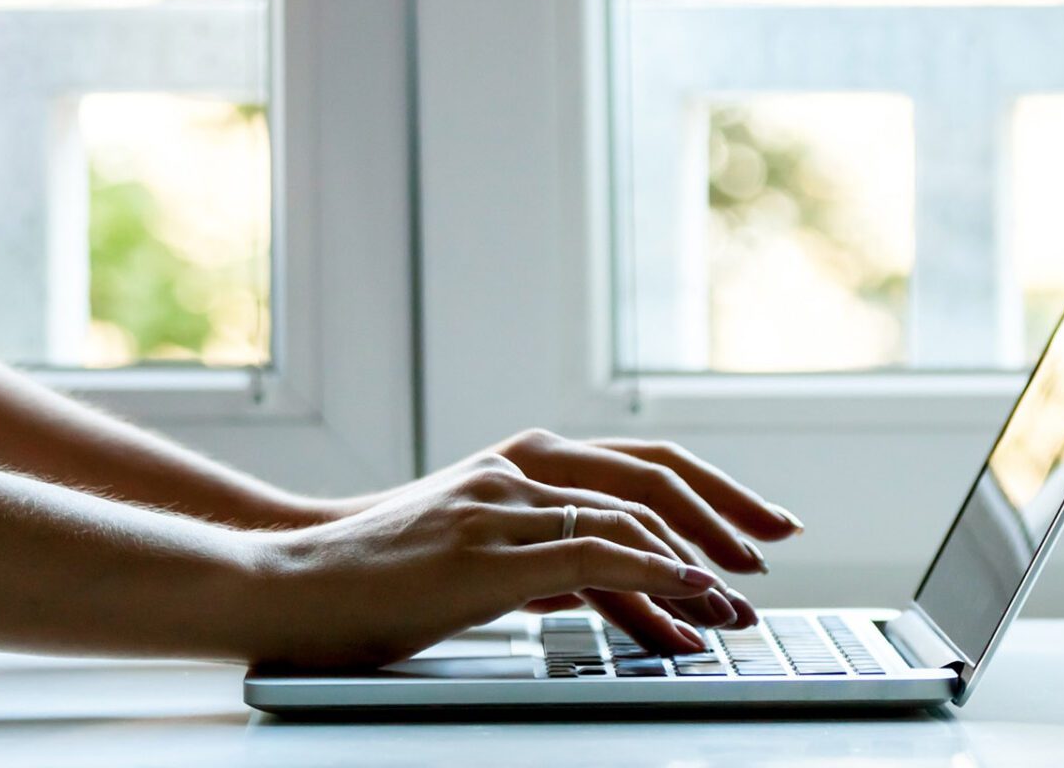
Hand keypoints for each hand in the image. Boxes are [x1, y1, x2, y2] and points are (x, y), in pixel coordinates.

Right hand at [233, 455, 725, 668]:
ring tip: (735, 601)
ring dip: (693, 560)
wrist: (291, 580)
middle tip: (771, 550)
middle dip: (721, 515)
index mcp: (520, 462)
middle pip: (648, 476)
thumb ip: (542, 558)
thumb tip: (614, 590)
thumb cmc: (380, 576)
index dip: (708, 491)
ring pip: (625, 519)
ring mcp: (501, 506)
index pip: (638, 463)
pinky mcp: (483, 553)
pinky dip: (648, 571)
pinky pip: (588, 554)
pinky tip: (683, 592)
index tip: (756, 526)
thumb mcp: (474, 553)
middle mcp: (518, 469)